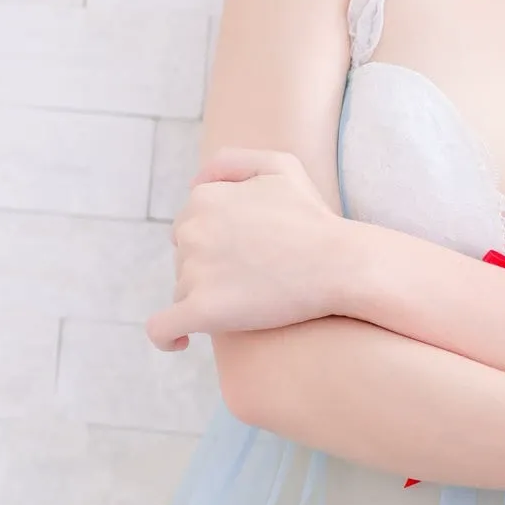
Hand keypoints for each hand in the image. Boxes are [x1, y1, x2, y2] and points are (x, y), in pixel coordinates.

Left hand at [145, 146, 345, 351]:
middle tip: (255, 280)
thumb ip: (230, 161)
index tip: (243, 256)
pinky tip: (180, 343)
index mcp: (203, 199)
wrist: (341, 265)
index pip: (191, 227)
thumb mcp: (280, 165)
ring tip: (251, 303)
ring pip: (183, 292)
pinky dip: (166, 337)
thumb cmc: (315, 219)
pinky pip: (163, 328)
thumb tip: (193, 182)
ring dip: (206, 299)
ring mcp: (194, 271)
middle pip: (184, 259)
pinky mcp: (202, 310)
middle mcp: (192, 231)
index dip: (217, 243)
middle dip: (211, 270)